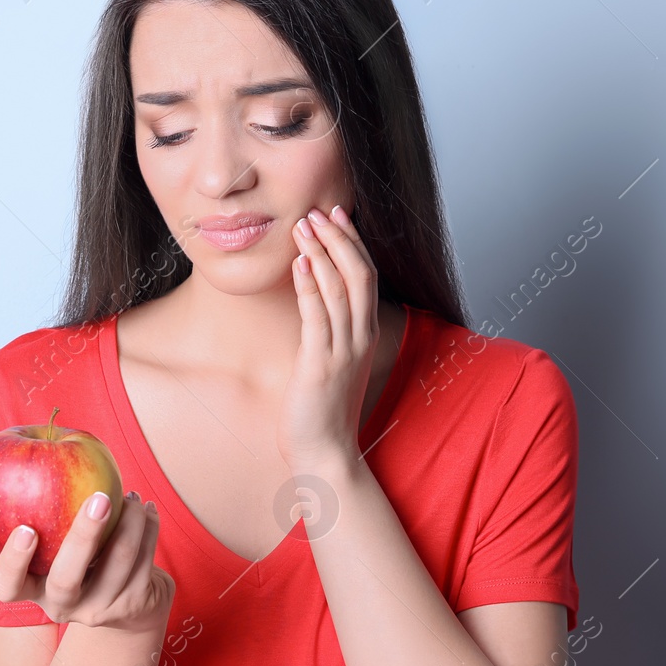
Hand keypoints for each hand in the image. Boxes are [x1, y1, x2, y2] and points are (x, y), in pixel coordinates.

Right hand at [0, 492, 174, 632]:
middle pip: (67, 579)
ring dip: (128, 524)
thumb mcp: (35, 551)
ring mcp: (101, 609)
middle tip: (99, 498)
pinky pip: (143, 563)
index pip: (9, 588)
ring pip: (116, 566)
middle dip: (83, 536)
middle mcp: (64, 607)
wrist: (124, 602)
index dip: (12, 562)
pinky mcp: (134, 604)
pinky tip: (145, 508)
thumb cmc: (67, 562)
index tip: (24, 529)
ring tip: (129, 494)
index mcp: (32, 591)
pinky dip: (147, 530)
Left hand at [279, 203, 379, 471]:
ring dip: (321, 254)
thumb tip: (314, 297)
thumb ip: (330, 331)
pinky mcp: (320, 366)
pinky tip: (298, 264)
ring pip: (340, 290)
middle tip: (318, 211)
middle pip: (359, 275)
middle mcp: (360, 339)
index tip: (337, 215)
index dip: (352, 243)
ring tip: (304, 226)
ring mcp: (343, 352)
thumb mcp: (333, 362)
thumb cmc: (323, 410)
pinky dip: (309, 288)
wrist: (326, 454)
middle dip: (339, 238)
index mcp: (365, 335)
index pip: (366, 277)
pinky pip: (318, 319)